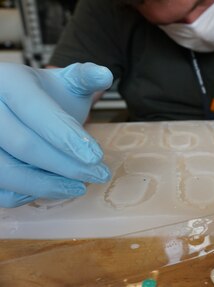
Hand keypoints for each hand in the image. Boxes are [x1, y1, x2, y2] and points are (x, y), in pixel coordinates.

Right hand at [0, 62, 112, 207]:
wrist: (20, 108)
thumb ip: (86, 78)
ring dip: (48, 185)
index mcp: (8, 80)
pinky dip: (26, 195)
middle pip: (23, 144)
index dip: (66, 136)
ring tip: (80, 186)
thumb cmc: (47, 98)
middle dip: (67, 165)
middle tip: (99, 175)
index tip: (96, 157)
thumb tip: (105, 75)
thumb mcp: (67, 82)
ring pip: (6, 171)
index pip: (35, 110)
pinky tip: (53, 189)